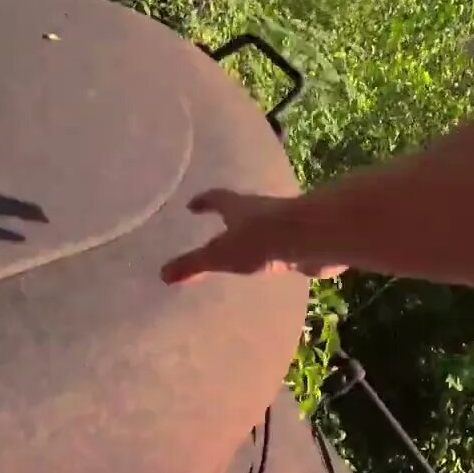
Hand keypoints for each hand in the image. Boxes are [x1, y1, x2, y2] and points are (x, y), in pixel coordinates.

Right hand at [160, 189, 345, 283]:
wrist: (311, 237)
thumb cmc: (260, 240)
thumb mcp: (220, 255)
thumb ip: (193, 265)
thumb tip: (162, 274)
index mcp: (238, 206)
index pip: (216, 198)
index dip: (204, 201)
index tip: (192, 204)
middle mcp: (260, 209)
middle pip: (241, 210)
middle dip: (230, 217)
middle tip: (219, 227)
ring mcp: (284, 224)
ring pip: (264, 227)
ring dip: (254, 235)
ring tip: (244, 249)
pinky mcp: (302, 241)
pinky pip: (283, 245)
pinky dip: (274, 251)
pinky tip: (274, 263)